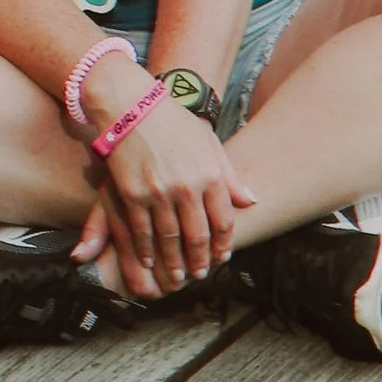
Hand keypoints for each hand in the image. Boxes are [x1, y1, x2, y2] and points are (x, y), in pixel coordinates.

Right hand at [74, 95, 253, 296]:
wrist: (130, 105)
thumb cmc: (171, 121)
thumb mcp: (208, 142)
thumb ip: (230, 175)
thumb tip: (250, 201)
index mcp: (211, 174)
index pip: (224, 220)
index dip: (223, 244)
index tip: (221, 258)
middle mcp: (188, 186)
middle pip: (198, 235)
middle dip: (200, 260)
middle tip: (198, 275)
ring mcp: (159, 192)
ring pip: (170, 238)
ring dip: (174, 262)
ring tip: (177, 276)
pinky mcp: (133, 193)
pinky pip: (142, 230)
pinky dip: (146, 249)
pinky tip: (148, 259)